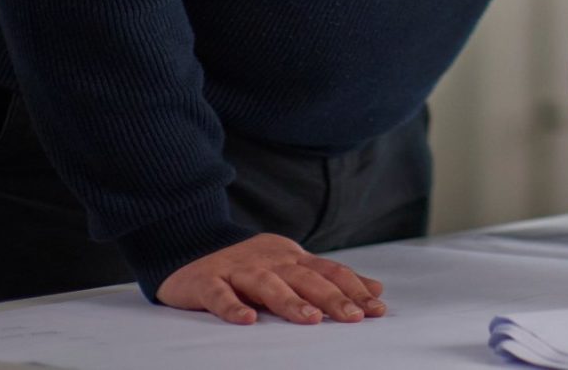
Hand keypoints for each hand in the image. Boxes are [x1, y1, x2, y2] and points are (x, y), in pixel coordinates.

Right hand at [155, 233, 385, 325]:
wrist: (190, 247)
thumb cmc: (250, 266)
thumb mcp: (293, 268)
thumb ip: (330, 280)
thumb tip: (376, 289)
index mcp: (293, 259)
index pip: (330, 272)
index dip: (354, 289)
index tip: (377, 309)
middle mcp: (270, 261)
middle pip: (305, 279)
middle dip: (332, 298)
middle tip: (355, 317)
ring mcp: (238, 270)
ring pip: (267, 285)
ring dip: (290, 302)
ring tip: (310, 320)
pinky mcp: (206, 281)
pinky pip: (219, 295)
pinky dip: (232, 306)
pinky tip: (245, 320)